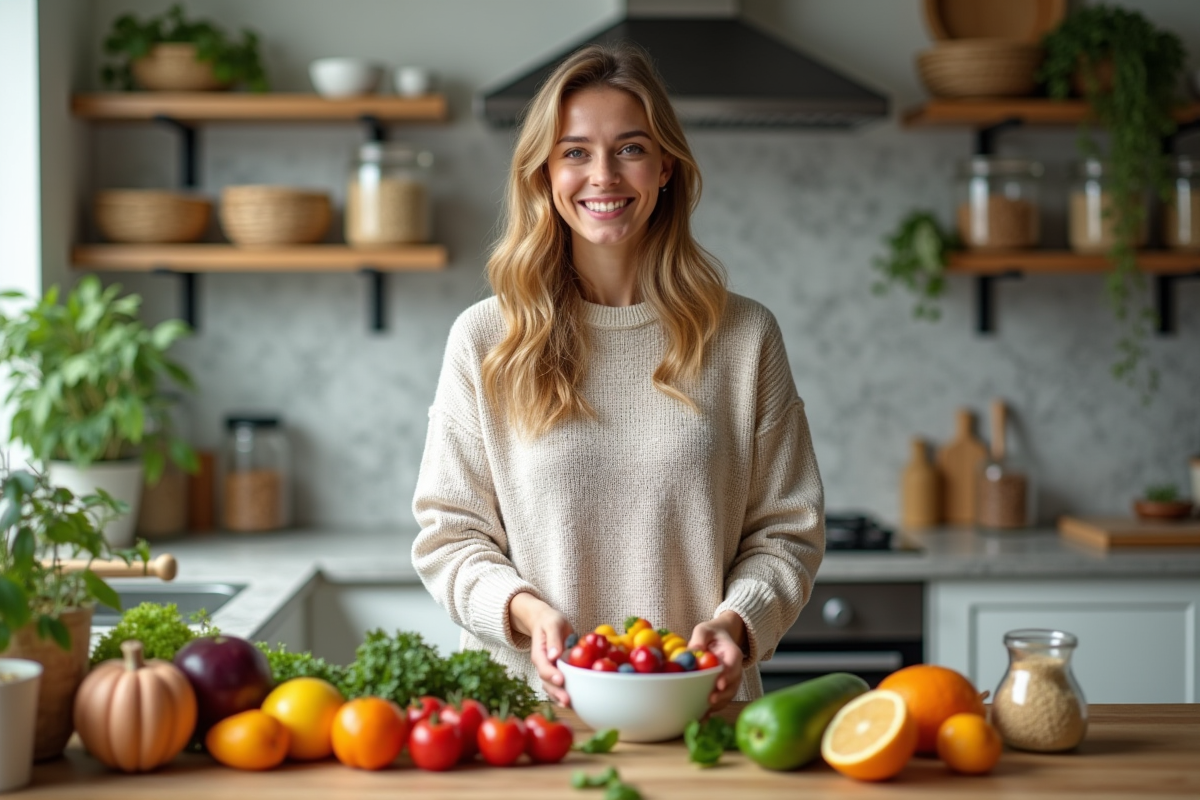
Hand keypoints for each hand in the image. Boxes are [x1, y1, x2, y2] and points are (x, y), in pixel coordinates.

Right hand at [509, 592, 573, 706]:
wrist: (546, 621)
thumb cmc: (550, 621)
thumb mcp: (553, 624)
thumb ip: (554, 639)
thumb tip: (554, 655)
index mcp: (539, 653)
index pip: (543, 666)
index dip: (551, 674)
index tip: (560, 679)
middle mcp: (542, 664)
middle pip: (546, 681)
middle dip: (556, 692)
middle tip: (567, 700)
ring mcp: (548, 670)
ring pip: (551, 687)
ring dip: (559, 697)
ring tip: (570, 705)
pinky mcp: (556, 672)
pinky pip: (557, 685)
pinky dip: (563, 694)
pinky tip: (573, 703)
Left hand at [688, 611, 745, 711]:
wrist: (720, 637)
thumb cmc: (712, 633)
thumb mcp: (704, 629)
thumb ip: (699, 638)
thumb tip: (692, 651)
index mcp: (732, 653)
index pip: (733, 665)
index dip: (727, 676)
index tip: (719, 684)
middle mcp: (735, 668)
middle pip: (733, 684)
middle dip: (723, 694)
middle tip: (711, 700)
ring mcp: (731, 679)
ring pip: (729, 694)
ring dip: (719, 703)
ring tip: (705, 713)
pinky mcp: (724, 687)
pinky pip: (722, 698)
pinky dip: (714, 708)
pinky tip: (703, 716)